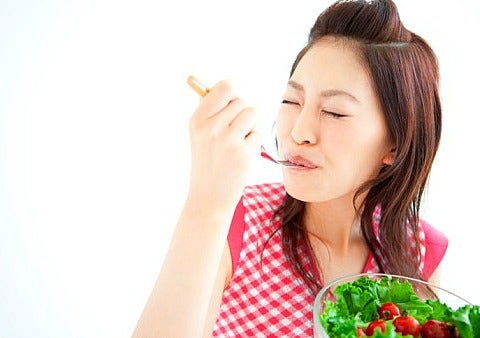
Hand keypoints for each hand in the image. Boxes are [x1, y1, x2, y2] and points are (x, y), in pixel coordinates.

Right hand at [186, 79, 260, 212]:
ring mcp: (228, 140)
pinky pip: (258, 134)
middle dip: (242, 115)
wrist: (208, 197)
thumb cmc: (208, 163)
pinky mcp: (243, 153)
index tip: (230, 107)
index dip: (232, 95)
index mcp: (198, 119)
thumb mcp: (200, 135)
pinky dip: (253, 143)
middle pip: (242, 101)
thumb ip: (212, 110)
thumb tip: (228, 86)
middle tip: (231, 134)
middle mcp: (211, 127)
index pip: (225, 87)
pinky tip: (241, 156)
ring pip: (253, 114)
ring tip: (237, 144)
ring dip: (250, 127)